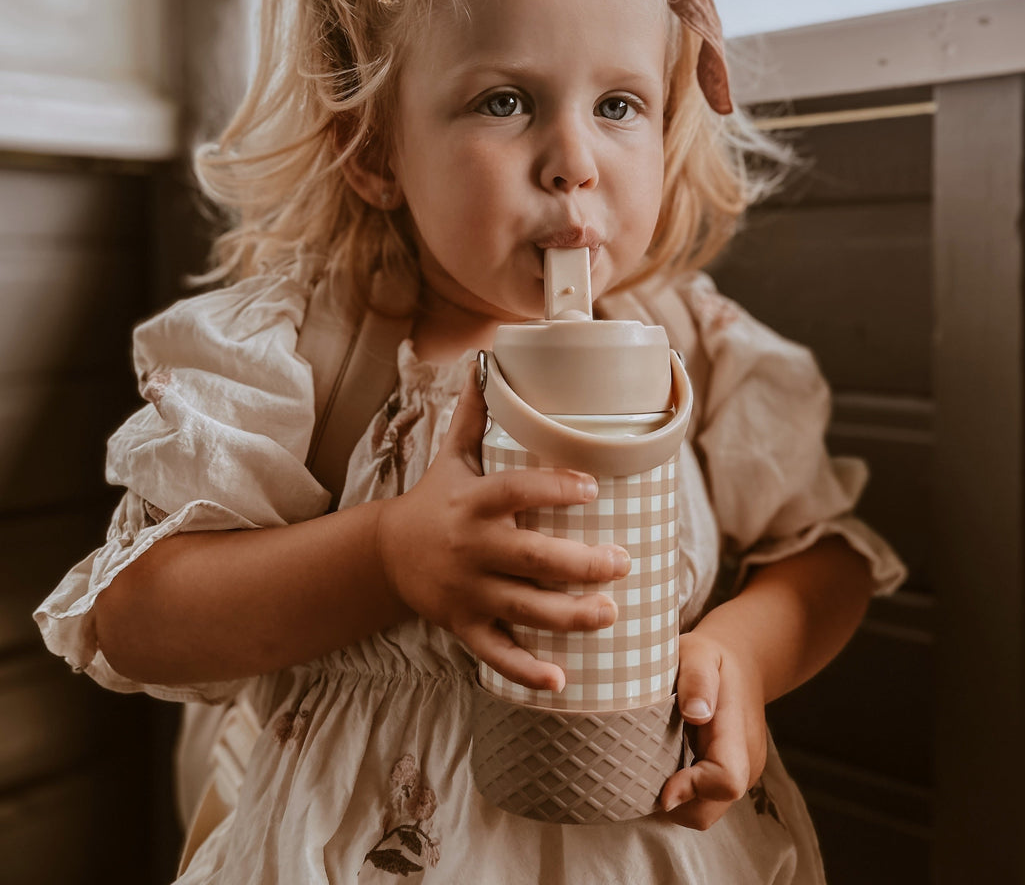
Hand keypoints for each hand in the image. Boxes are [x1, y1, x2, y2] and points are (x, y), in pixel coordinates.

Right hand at [375, 363, 630, 690]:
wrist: (386, 554)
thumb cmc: (436, 499)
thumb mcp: (453, 455)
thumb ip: (476, 413)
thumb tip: (491, 357)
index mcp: (475, 502)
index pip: (517, 491)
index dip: (554, 489)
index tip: (593, 488)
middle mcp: (473, 548)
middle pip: (532, 559)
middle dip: (581, 564)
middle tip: (623, 562)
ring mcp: (467, 591)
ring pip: (524, 609)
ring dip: (570, 616)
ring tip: (611, 613)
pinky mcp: (464, 625)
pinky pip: (496, 653)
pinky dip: (526, 670)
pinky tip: (561, 681)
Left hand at [659, 625, 768, 829]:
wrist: (741, 661)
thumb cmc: (711, 656)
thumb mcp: (699, 652)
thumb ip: (697, 679)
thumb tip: (695, 713)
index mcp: (736, 731)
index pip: (726, 780)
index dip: (692, 789)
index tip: (661, 785)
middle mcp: (747, 759)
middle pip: (711, 809)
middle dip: (675, 804)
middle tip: (642, 775)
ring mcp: (743, 771)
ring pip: (707, 810)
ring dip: (678, 800)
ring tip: (652, 768)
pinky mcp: (734, 774)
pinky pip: (708, 799)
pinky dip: (685, 793)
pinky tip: (666, 765)